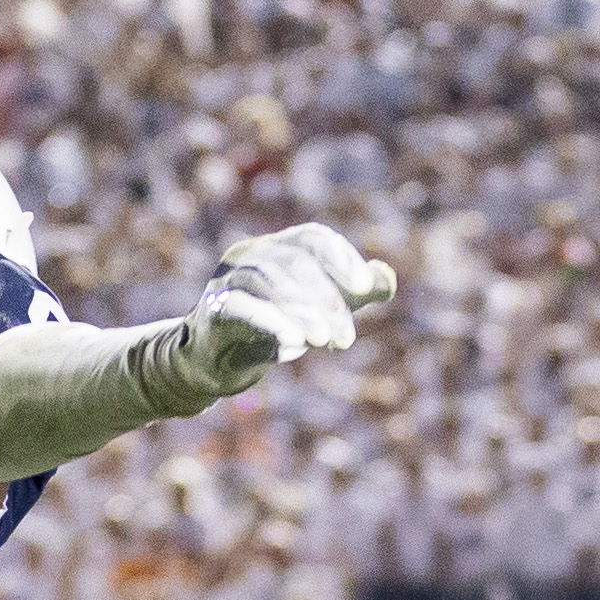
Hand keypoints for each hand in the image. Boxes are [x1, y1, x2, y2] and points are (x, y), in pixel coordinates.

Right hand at [171, 223, 394, 401]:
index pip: (312, 238)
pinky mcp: (212, 311)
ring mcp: (226, 281)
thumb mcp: (319, 309)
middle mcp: (249, 255)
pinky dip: (268, 320)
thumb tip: (387, 279)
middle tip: (346, 339)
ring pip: (266, 281)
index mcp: (278, 248)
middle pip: (293, 262)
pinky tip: (292, 342)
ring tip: (323, 342)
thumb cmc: (272, 327)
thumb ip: (354, 294)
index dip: (340, 258)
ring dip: (301, 311)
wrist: (218, 361)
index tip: (364, 288)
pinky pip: (238, 307)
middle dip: (326, 299)